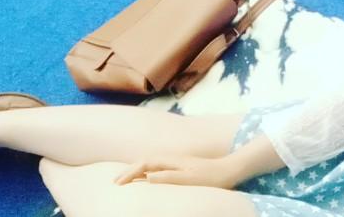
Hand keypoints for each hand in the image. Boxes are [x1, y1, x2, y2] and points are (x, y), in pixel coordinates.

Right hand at [115, 154, 236, 187]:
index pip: (145, 164)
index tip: (117, 183)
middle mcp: (172, 159)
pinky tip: (146, 180)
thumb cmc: (210, 176)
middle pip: (145, 162)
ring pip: (151, 165)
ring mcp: (177, 162)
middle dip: (129, 170)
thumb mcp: (189, 179)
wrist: (229, 170)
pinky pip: (158, 169)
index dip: (130, 172)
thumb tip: (147, 177)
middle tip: (114, 182)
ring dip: (137, 171)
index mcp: (172, 160)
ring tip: (125, 181)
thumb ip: (168, 177)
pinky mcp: (181, 168)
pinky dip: (147, 173)